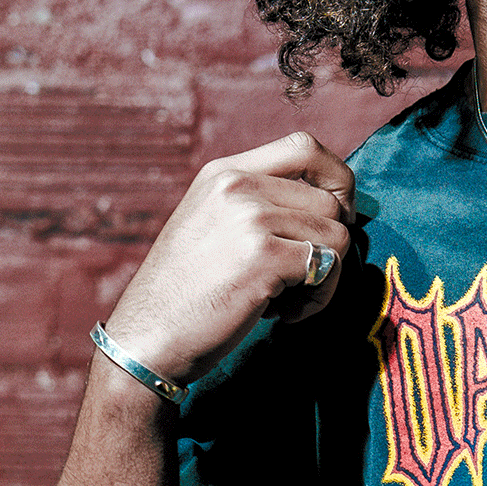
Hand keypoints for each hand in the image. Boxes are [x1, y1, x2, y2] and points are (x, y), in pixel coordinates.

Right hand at [101, 131, 354, 385]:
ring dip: (325, 277)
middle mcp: (237, 186)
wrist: (148, 338)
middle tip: (300, 278)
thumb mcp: (212, 224)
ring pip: (338, 235)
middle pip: (331, 200)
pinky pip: (330, 268)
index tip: (334, 217)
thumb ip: (260, 203)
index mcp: (224, 172)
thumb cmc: (187, 292)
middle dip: (330, 245)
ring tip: (286, 299)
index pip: (304, 147)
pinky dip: (318, 298)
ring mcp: (251, 218)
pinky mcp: (266, 257)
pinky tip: (283, 314)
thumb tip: (335, 203)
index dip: (335, 180)